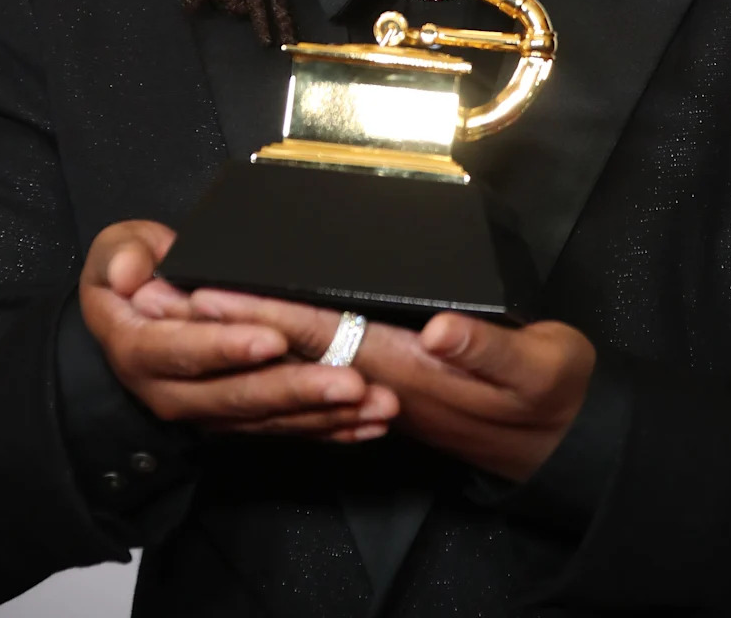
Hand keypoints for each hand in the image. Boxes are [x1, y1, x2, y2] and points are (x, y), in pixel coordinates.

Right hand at [79, 221, 398, 441]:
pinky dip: (329, 428)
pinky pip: (283, 429)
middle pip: (237, 396)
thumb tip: (131, 276)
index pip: (183, 352)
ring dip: (325, 415)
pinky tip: (369, 423)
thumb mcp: (116, 253)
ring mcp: (206, 411)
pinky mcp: (236, 419)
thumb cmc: (131, 274)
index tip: (272, 339)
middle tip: (350, 381)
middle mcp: (171, 391)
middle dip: (297, 389)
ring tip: (375, 403)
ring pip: (268, 419)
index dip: (227, 347)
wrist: (131, 316)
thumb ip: (121, 257)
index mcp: (139, 349)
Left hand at [187, 289, 595, 482]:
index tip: (210, 291)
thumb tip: (439, 331)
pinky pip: (321, 365)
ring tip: (190, 309)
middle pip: (291, 344)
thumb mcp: (536, 368)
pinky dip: (282, 347)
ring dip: (241, 333)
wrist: (564, 439)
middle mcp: (382, 379)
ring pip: (297, 355)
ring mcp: (382, 387)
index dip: (263, 311)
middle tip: (166, 297)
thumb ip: (487, 350)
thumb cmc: (552, 396)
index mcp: (407, 368)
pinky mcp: (389, 387)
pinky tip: (258, 334)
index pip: (320, 333)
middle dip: (228, 321)